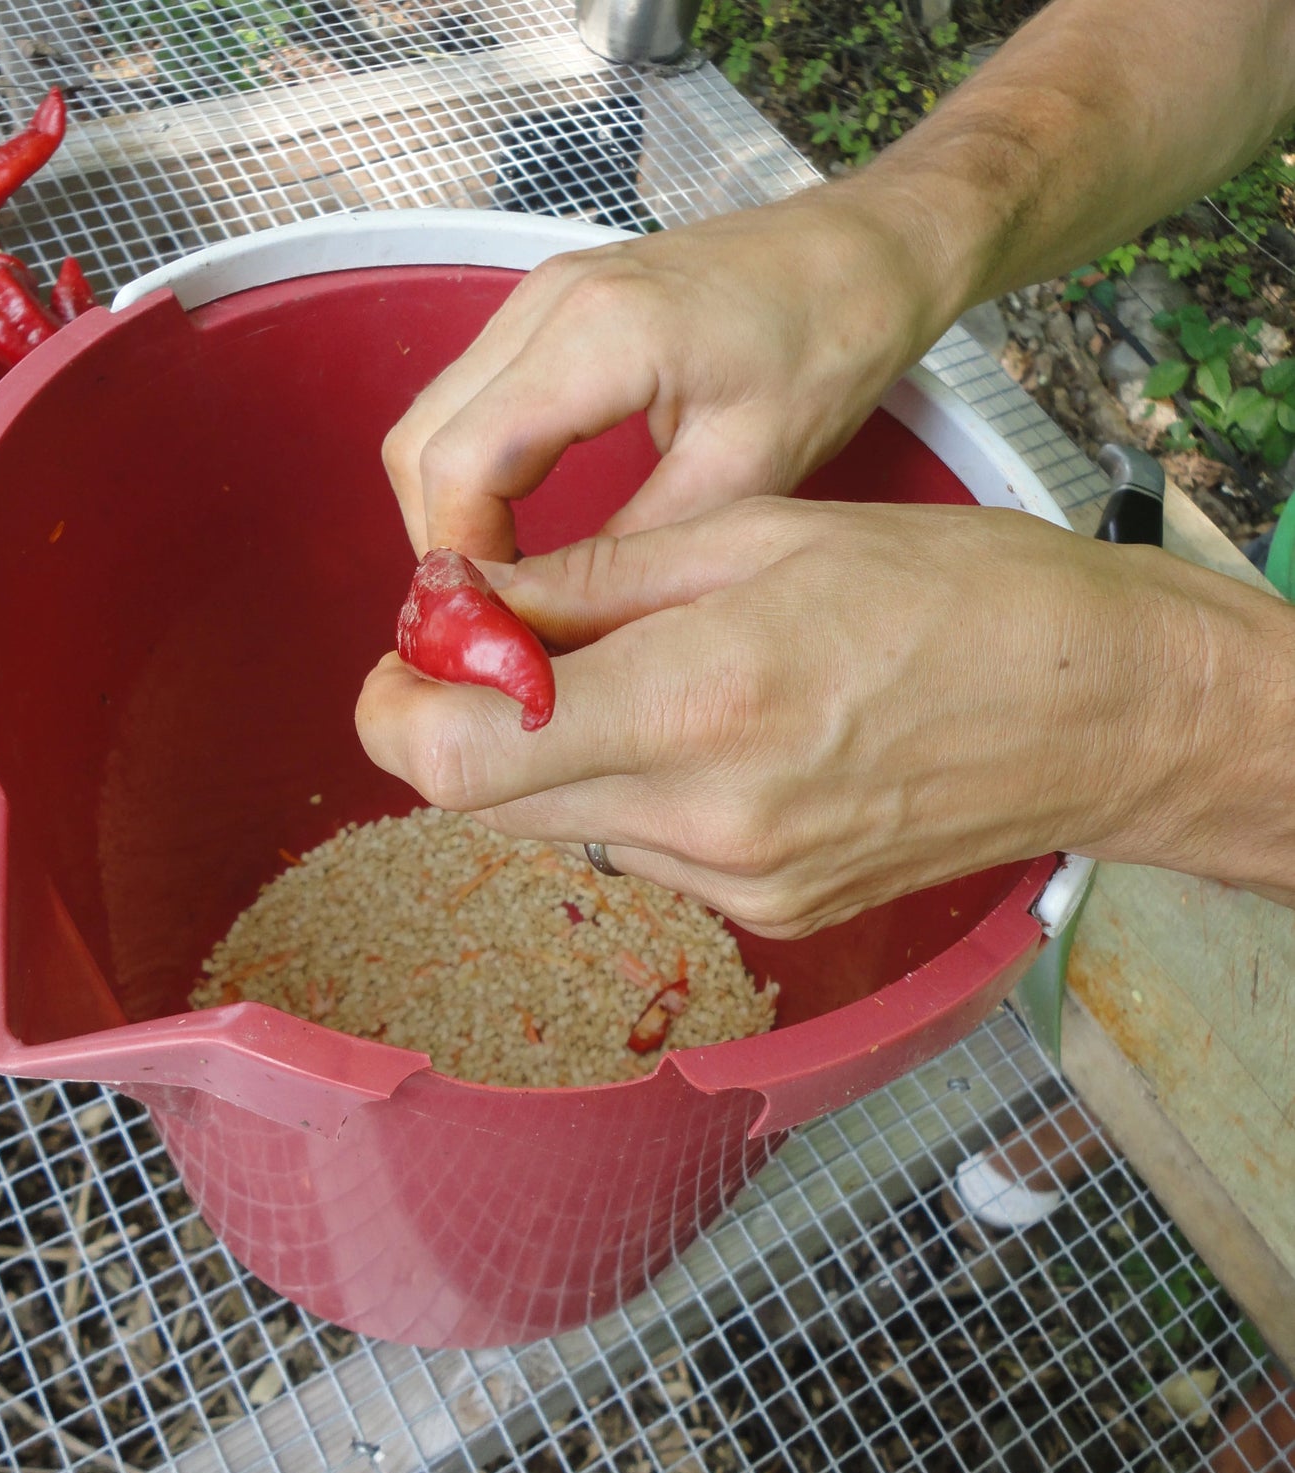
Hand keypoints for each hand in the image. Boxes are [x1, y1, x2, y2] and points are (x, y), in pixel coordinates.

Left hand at [357, 498, 1224, 937]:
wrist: (1099, 714)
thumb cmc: (956, 594)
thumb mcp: (763, 536)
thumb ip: (593, 583)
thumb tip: (470, 602)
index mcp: (699, 699)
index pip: (458, 753)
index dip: (396, 709)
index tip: (407, 654)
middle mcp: (705, 817)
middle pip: (485, 802)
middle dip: (459, 724)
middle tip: (499, 646)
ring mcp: (737, 882)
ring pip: (560, 827)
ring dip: (549, 754)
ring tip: (633, 674)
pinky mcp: (769, 912)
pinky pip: (640, 852)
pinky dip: (628, 790)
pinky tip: (701, 732)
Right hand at [382, 184, 963, 562]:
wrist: (863, 251)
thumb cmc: (830, 343)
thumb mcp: (745, 470)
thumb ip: (634, 548)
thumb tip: (549, 619)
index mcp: (600, 335)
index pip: (462, 462)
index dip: (460, 559)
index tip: (492, 627)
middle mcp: (548, 301)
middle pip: (419, 442)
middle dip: (441, 541)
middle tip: (490, 619)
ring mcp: (539, 294)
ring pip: (432, 419)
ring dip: (449, 507)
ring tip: (503, 585)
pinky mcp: (549, 306)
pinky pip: (468, 398)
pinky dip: (470, 469)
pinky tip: (516, 527)